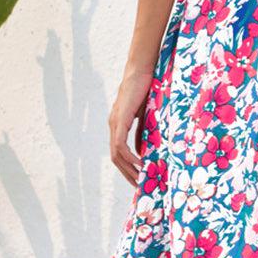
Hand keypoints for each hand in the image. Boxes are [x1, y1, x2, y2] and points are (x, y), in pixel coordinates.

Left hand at [110, 66, 154, 185]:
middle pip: (116, 158)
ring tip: (140, 179)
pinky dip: (129, 157)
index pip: (119, 153)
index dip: (127, 167)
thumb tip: (140, 152)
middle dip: (127, 173)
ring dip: (128, 169)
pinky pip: (120, 145)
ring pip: (117, 154)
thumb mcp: (144, 116)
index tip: (138, 178)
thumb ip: (141, 133)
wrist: (141, 72)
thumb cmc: (144, 90)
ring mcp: (114, 123)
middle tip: (139, 186)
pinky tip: (139, 164)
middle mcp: (113, 126)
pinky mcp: (119, 120)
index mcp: (118, 125)